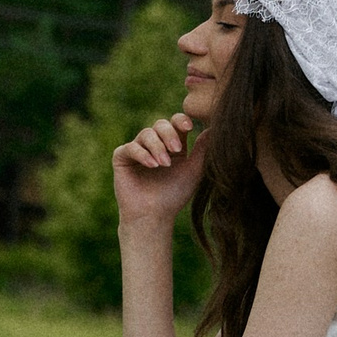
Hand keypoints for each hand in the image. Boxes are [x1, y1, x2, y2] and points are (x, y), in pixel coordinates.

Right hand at [113, 108, 204, 226]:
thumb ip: (203, 149)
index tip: (189, 127)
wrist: (153, 216)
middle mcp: (154, 144)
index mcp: (172, 144)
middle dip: (169, 134)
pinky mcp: (121, 158)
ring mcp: (137, 150)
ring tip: (164, 164)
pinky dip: (143, 154)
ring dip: (157, 147)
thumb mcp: (193, 170)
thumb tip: (214, 128)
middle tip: (177, 150)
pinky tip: (152, 166)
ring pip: (146, 134)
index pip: (176, 123)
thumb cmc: (174, 195)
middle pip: (161, 124)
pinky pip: (131, 147)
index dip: (181, 120)